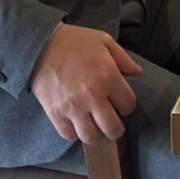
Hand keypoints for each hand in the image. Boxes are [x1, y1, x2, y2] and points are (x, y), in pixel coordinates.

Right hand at [29, 23, 140, 143]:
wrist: (41, 46)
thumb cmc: (75, 42)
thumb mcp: (104, 41)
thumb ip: (124, 59)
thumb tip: (138, 73)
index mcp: (108, 75)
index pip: (128, 104)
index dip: (127, 106)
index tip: (122, 104)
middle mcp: (92, 95)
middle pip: (112, 128)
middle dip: (116, 129)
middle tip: (114, 126)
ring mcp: (73, 106)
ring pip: (91, 137)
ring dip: (97, 135)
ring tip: (97, 129)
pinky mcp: (55, 113)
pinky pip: (69, 135)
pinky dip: (75, 134)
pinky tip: (78, 125)